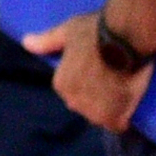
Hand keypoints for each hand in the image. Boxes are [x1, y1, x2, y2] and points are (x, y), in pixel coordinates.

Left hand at [47, 13, 145, 128]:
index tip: (100, 69)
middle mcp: (73, 102)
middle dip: (98, 95)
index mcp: (61, 84)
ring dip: (111, 106)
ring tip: (124, 87)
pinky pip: (118, 124)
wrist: (124, 37)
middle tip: (113, 76)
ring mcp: (94, 112)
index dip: (88, 81)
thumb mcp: (67, 32)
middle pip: (87, 104)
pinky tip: (129, 102)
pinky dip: (123, 117)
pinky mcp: (114, 117)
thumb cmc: (94, 31)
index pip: (73, 90)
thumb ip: (47, 41)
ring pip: (102, 115)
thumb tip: (26, 43)